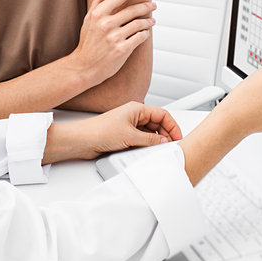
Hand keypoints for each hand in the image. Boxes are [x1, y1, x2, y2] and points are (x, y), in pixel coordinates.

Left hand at [43, 102, 181, 163]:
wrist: (83, 140)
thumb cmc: (100, 131)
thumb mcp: (130, 136)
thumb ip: (150, 140)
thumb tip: (164, 141)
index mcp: (137, 109)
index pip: (162, 114)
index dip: (172, 125)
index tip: (178, 137)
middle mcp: (134, 116)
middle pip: (158, 124)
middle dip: (166, 134)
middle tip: (171, 146)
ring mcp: (130, 126)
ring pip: (151, 133)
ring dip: (157, 140)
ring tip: (161, 149)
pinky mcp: (125, 136)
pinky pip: (142, 140)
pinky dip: (148, 145)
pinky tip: (149, 151)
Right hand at [72, 0, 155, 86]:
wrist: (83, 67)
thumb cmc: (87, 42)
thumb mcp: (89, 18)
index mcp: (98, 13)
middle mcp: (106, 24)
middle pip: (133, 9)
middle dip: (147, 6)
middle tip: (153, 5)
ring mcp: (114, 37)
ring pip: (139, 24)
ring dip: (148, 21)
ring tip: (151, 21)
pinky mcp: (122, 50)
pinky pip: (140, 37)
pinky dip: (145, 34)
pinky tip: (145, 33)